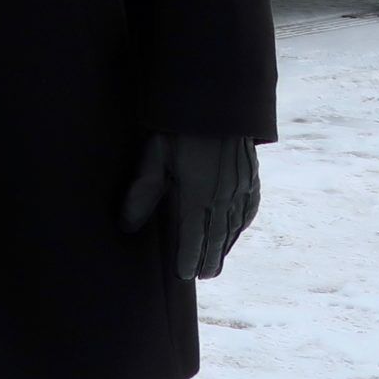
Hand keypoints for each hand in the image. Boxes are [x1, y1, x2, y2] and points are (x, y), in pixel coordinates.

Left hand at [120, 132, 260, 279]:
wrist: (217, 102)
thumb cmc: (178, 127)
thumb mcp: (153, 157)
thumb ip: (142, 193)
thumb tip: (126, 226)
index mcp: (197, 195)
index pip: (192, 237)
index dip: (188, 258)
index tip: (183, 276)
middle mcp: (223, 197)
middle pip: (216, 237)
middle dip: (209, 259)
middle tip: (203, 276)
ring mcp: (241, 186)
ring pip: (233, 225)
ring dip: (225, 246)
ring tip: (216, 262)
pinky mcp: (251, 175)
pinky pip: (249, 207)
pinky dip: (242, 223)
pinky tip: (236, 230)